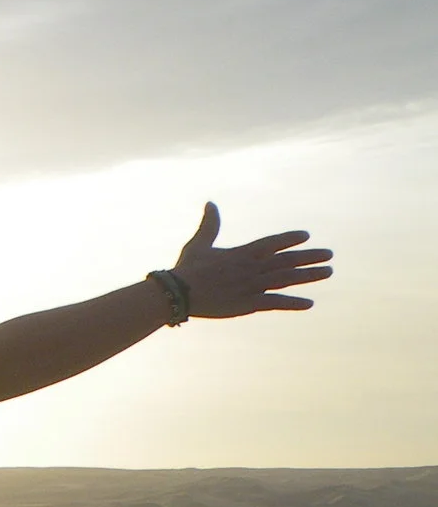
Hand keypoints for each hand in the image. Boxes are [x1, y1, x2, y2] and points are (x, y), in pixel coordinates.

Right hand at [170, 203, 332, 316]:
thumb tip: (210, 203)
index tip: (306, 236)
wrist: (177, 292)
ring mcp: (252, 286)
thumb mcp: (199, 243)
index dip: (290, 239)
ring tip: (328, 272)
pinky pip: (275, 302)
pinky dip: (293, 303)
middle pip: (287, 260)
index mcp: (242, 253)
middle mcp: (252, 267)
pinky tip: (309, 303)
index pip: (273, 243)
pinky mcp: (247, 304)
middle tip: (329, 254)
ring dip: (309, 275)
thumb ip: (210, 224)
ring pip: (287, 278)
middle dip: (310, 256)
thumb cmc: (187, 268)